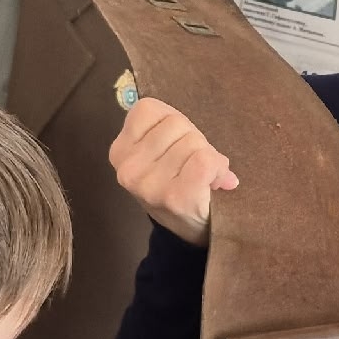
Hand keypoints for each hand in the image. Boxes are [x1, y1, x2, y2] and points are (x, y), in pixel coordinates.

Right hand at [107, 97, 236, 244]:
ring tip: (203, 176)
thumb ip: (171, 131)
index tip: (176, 143)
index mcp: (120, 150)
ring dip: (207, 155)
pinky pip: (204, 161)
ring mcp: (149, 184)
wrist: (189, 229)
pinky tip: (215, 181)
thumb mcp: (160, 153)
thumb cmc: (177, 181)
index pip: (149, 109)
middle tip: (192, 164)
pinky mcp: (175, 197)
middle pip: (176, 123)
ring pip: (193, 142)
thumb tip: (192, 129)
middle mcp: (128, 168)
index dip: (172, 121)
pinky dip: (218, 167)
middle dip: (193, 139)